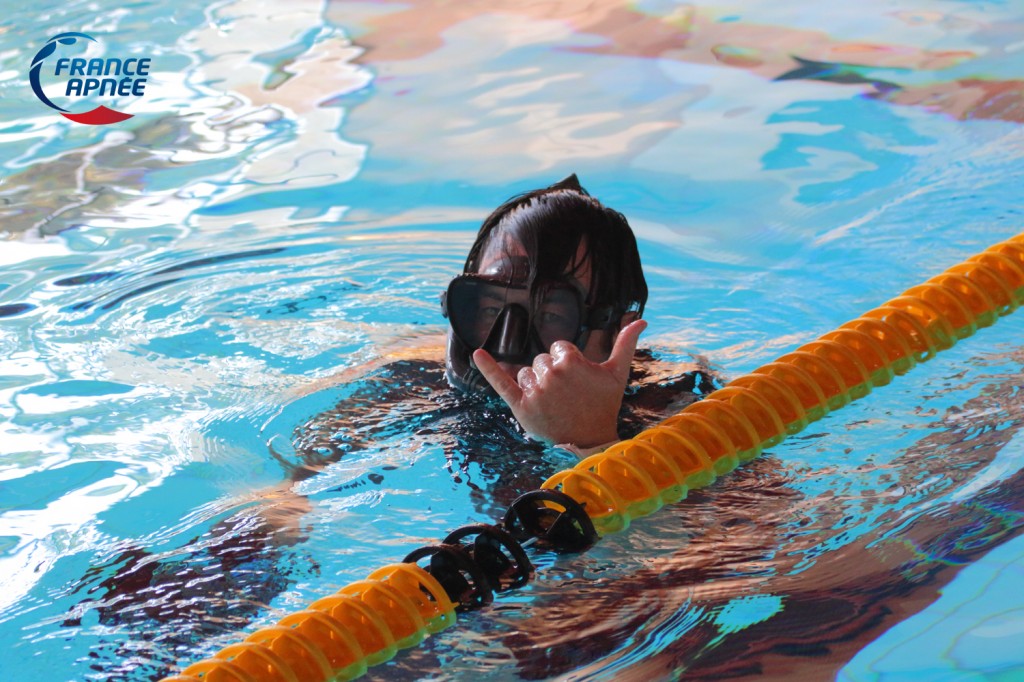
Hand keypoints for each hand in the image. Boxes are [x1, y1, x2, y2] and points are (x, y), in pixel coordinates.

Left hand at [472, 320, 646, 447]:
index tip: (577, 381)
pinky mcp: (521, 406)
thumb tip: (641, 320)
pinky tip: (477, 354)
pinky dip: (488, 368)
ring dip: (536, 383)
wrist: (591, 440)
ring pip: (526, 372)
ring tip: (553, 403)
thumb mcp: (617, 373)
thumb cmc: (604, 404)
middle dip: (552, 374)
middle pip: (541, 361)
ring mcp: (535, 390)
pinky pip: (501, 383)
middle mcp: (551, 374)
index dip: (567, 362)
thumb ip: (626, 343)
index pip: (558, 349)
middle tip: (567, 395)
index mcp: (571, 361)